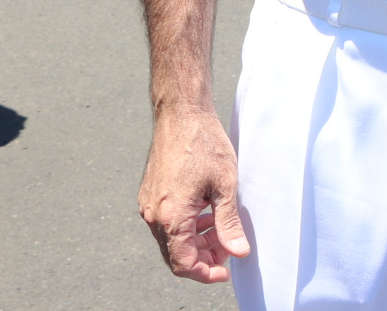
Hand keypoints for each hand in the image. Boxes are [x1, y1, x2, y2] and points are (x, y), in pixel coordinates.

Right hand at [138, 108, 250, 282]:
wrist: (181, 113)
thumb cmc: (205, 143)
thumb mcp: (225, 185)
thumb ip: (228, 223)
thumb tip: (238, 252)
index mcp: (172, 216)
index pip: (184, 263)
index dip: (206, 273)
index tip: (226, 270)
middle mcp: (154, 215)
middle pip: (176, 254)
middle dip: (203, 258)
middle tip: (229, 247)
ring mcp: (148, 204)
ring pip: (171, 239)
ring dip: (195, 242)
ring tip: (221, 230)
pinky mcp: (149, 194)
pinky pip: (165, 222)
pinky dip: (185, 226)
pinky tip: (206, 213)